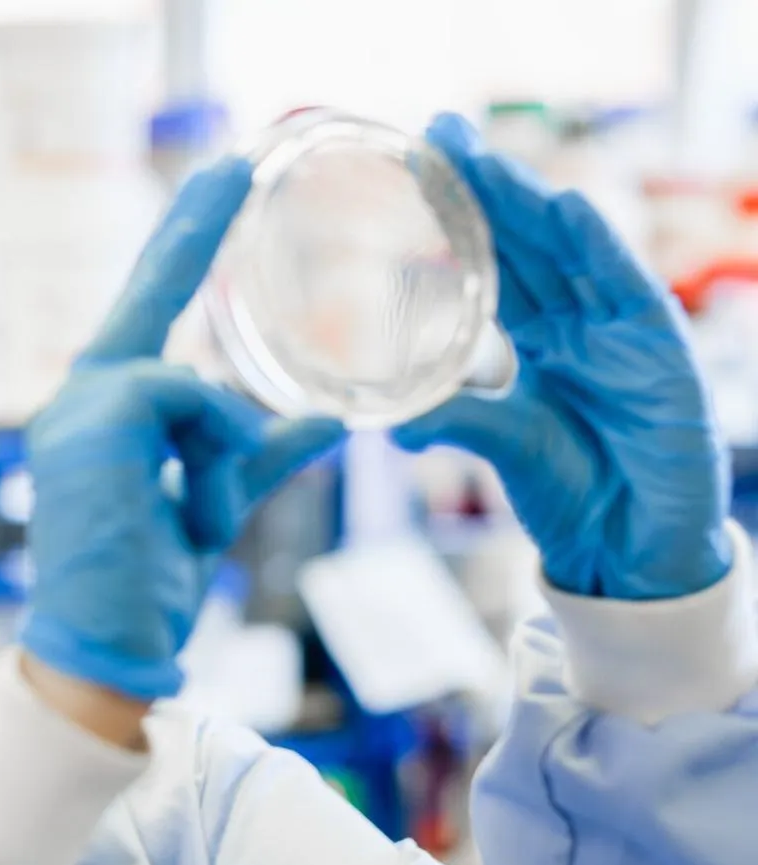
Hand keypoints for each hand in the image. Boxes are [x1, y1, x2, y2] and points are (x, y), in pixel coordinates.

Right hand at [18, 158, 346, 700]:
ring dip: (220, 450)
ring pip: (195, 380)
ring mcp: (84, 403)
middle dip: (195, 228)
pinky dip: (212, 451)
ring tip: (195, 512)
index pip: (152, 305)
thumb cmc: (148, 578)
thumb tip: (330, 420)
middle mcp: (86, 391)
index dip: (185, 243)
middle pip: (155, 298)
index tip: (218, 186)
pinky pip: (191, 399)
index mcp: (108, 403)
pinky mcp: (101, 422)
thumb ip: (262, 453)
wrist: (103, 647)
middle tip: (239, 162)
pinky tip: (189, 502)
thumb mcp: (217, 500)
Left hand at [393, 113, 731, 599]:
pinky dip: (602, 250)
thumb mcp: (505, 444)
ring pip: (572, 254)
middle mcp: (582, 323)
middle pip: (530, 241)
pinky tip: (570, 209)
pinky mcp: (662, 358)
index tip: (420, 164)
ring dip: (531, 202)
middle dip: (489, 185)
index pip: (497, 260)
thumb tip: (385, 421)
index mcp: (542, 336)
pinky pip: (629, 294)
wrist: (636, 551)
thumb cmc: (575, 490)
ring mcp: (624, 334)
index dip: (462, 214)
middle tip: (441, 131)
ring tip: (488, 159)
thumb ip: (456, 419)